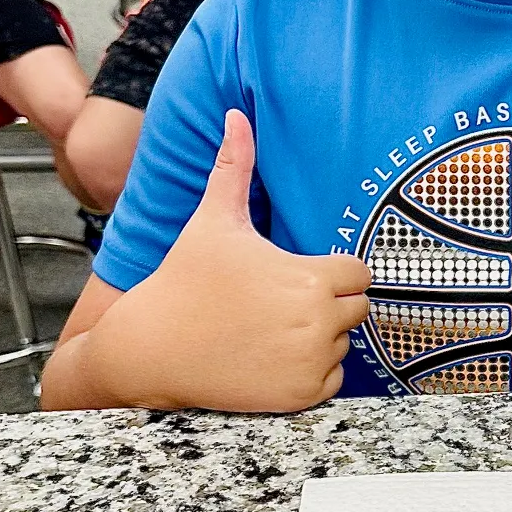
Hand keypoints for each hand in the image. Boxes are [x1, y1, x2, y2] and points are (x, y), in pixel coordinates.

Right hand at [89, 111, 372, 412]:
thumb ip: (234, 167)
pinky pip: (331, 379)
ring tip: (270, 328)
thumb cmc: (184, 279)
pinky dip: (310, 371)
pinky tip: (271, 356)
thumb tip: (237, 114)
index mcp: (311, 278)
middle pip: (357, 308)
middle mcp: (320, 323)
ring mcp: (311, 362)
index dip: (332, 271)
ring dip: (319, 337)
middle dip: (328, 303)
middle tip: (280, 302)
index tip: (296, 273)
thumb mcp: (213, 220)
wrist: (152, 348)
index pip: (360, 274)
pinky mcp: (302, 396)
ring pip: (344, 343)